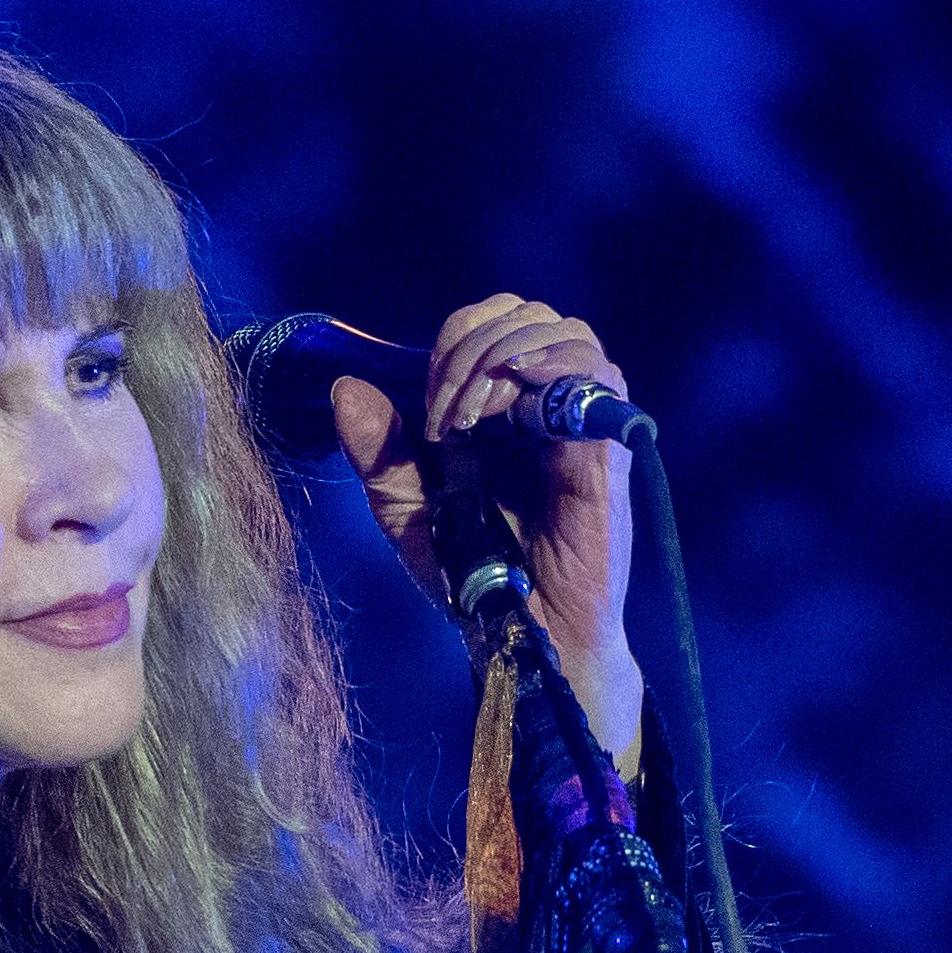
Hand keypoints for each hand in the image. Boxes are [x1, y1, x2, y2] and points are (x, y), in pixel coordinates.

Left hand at [328, 293, 642, 757]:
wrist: (522, 637)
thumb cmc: (472, 579)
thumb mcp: (406, 512)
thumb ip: (379, 453)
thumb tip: (346, 387)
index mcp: (501, 409)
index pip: (488, 323)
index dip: (454, 339)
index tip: (425, 402)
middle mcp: (545, 405)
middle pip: (525, 315)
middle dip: (471, 347)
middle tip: (442, 413)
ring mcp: (580, 424)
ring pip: (564, 333)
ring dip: (503, 357)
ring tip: (471, 418)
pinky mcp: (605, 450)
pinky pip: (597, 374)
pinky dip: (553, 364)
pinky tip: (515, 393)